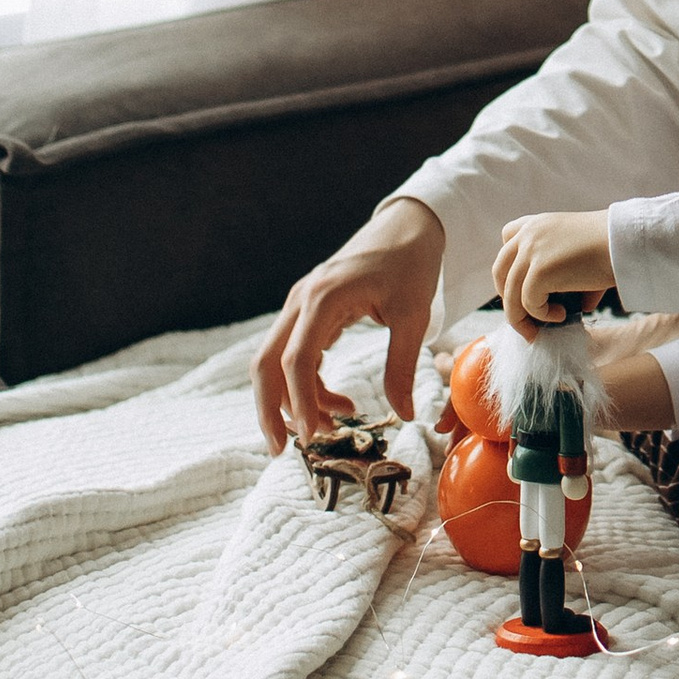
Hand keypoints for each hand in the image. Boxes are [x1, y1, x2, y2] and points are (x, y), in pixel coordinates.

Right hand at [253, 198, 444, 452]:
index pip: (296, 359)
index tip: (311, 436)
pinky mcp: (309, 312)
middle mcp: (301, 300)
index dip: (299, 402)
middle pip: (266, 362)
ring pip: (275, 361)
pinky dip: (306, 384)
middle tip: (281, 450)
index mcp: (324, 298)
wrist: (407, 228)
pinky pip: (294, 353)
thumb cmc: (411, 265)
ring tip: (329, 428)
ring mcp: (300, 305)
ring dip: (291, 400)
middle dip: (269, 409)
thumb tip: (405, 415)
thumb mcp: (413, 316)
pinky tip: (338, 402)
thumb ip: (402, 366)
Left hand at [493, 209, 614, 332]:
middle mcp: (528, 234)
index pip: (507, 240)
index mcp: (537, 223)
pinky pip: (529, 304)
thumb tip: (575, 308)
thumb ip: (565, 273)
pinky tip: (562, 315)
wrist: (625, 242)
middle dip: (509, 298)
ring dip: (523, 317)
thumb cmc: (612, 247)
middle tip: (525, 319)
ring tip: (542, 328)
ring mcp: (530, 252)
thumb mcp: (579, 250)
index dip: (510, 267)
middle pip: (500, 272)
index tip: (523, 286)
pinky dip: (543, 316)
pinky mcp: (538, 272)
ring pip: (510, 294)